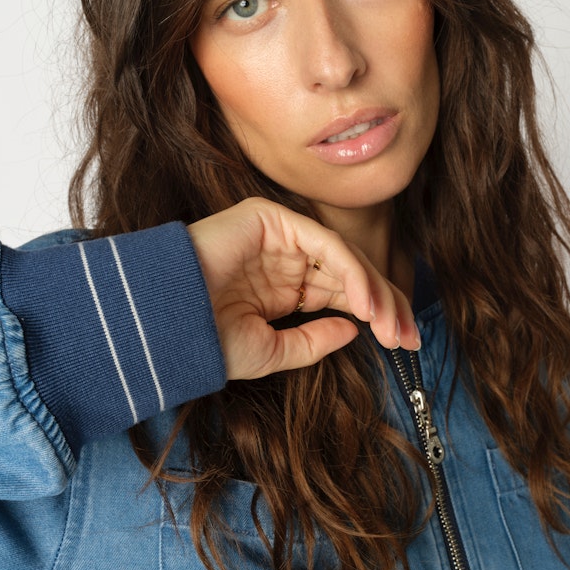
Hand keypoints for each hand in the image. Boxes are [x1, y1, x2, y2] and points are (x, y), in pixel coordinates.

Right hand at [188, 198, 419, 379]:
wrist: (161, 327)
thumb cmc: (205, 340)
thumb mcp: (273, 351)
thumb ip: (314, 341)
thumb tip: (354, 330)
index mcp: (287, 287)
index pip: (345, 294)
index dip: (379, 315)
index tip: (405, 342)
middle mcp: (287, 259)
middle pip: (353, 274)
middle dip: (387, 304)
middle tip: (408, 335)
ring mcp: (280, 236)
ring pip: (344, 257)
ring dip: (374, 291)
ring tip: (390, 325)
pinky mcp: (270, 218)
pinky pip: (323, 243)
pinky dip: (349, 271)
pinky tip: (365, 303)